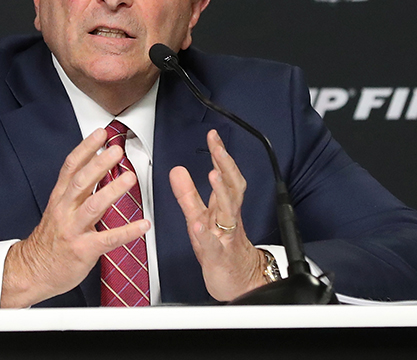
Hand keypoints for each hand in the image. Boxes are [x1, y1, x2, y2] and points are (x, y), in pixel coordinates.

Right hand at [0, 129, 150, 307]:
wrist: (31, 270)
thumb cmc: (50, 239)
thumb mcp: (58, 209)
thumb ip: (75, 190)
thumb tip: (95, 164)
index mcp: (60, 198)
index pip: (71, 166)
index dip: (86, 147)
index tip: (100, 133)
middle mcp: (65, 210)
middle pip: (81, 182)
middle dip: (99, 164)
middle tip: (116, 150)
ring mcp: (73, 230)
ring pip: (93, 206)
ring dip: (112, 190)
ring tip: (130, 178)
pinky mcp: (83, 250)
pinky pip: (108, 239)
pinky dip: (127, 232)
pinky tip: (144, 225)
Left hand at [169, 129, 267, 300]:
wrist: (239, 281)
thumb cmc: (220, 247)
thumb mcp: (199, 216)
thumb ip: (188, 194)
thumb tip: (177, 170)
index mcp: (224, 206)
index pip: (225, 175)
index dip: (220, 155)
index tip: (213, 136)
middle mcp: (228, 217)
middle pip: (232, 187)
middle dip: (226, 165)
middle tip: (218, 147)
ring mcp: (225, 236)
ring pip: (228, 211)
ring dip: (221, 192)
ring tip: (213, 174)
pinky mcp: (219, 256)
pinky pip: (214, 244)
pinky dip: (207, 235)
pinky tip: (199, 225)